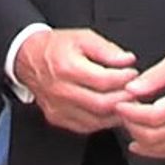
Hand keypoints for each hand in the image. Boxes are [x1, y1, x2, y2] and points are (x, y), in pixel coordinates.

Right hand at [15, 27, 138, 133]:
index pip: (103, 81)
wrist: (28, 58)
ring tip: (126, 101)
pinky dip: (103, 121)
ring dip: (116, 113)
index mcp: (67, 68)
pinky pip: (86, 126)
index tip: (133, 73)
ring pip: (96, 120)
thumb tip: (127, 60)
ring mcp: (58, 108)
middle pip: (101, 104)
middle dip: (124, 99)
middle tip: (135, 91)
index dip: (124, 79)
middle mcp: (60, 91)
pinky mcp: (57, 118)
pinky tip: (111, 111)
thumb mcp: (83, 37)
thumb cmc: (56, 47)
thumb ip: (107, 49)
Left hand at [115, 50, 164, 158]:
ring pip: (158, 148)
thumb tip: (131, 89)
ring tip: (128, 120)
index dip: (131, 112)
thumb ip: (153, 76)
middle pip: (153, 135)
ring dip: (138, 137)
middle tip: (121, 110)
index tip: (119, 103)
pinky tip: (136, 142)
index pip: (154, 117)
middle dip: (131, 125)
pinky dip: (149, 149)